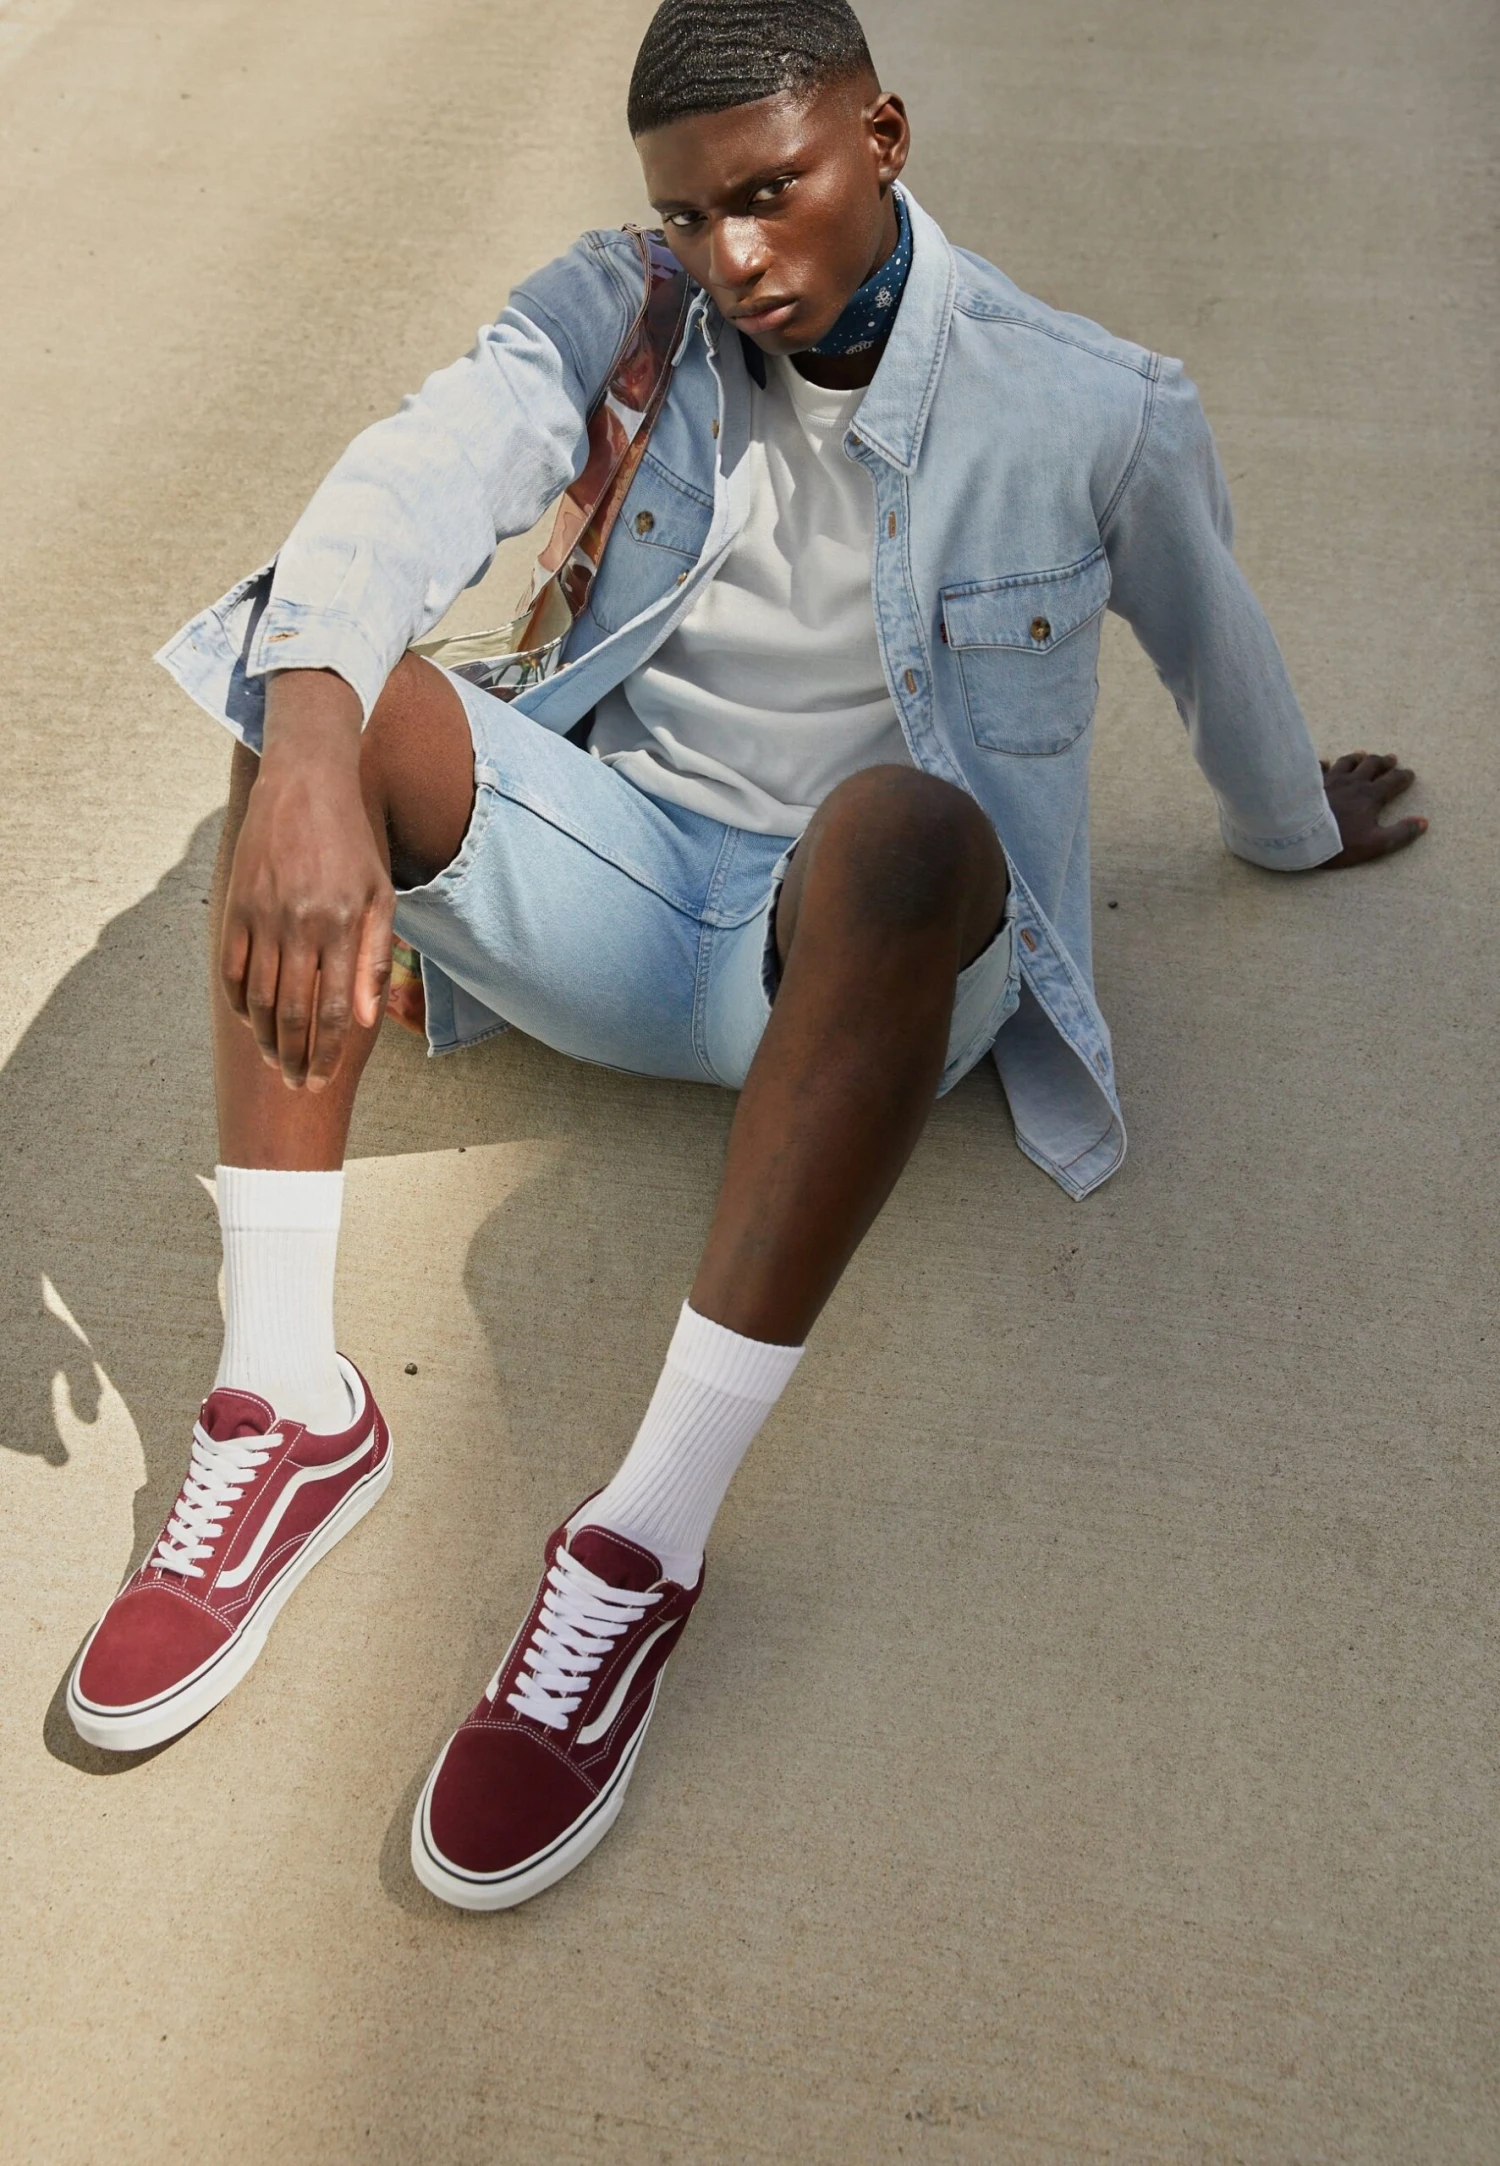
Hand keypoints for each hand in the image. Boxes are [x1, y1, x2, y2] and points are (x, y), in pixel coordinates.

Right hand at [220, 671, 394, 1088]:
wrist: (304, 784)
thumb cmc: (351, 844)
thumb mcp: (381, 895)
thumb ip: (375, 958)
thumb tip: (367, 1020)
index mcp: (343, 924)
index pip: (335, 1008)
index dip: (329, 1052)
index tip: (324, 1081)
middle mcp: (301, 923)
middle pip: (293, 1012)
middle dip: (296, 1057)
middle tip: (298, 1086)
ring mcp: (262, 915)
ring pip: (258, 997)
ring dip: (267, 1039)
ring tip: (277, 1063)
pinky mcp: (234, 905)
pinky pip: (230, 969)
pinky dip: (239, 1003)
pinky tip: (252, 1023)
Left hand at [1319, 751, 1427, 867]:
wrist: (1301, 836)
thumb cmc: (1340, 843)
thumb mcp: (1376, 844)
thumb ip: (1401, 833)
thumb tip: (1423, 822)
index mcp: (1371, 796)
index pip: (1393, 781)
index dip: (1404, 777)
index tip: (1410, 774)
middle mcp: (1353, 782)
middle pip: (1372, 765)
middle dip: (1384, 762)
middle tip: (1391, 758)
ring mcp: (1331, 779)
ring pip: (1347, 762)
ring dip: (1358, 758)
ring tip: (1362, 754)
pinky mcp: (1311, 782)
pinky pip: (1319, 768)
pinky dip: (1324, 765)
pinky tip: (1324, 763)